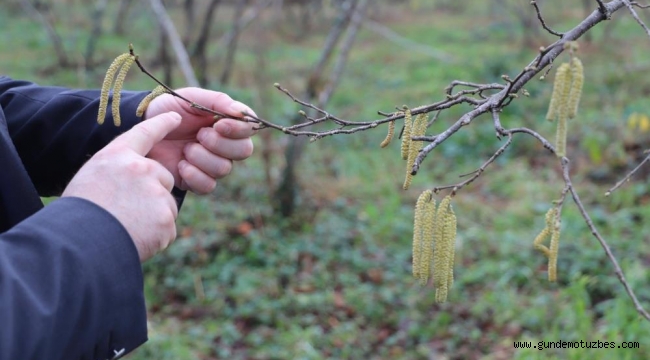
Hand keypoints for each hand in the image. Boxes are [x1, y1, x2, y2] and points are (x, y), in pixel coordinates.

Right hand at [62, 112, 181, 260]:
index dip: (162, 124)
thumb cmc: (78, 213)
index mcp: (118, 156)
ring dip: (152, 218)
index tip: (176, 118)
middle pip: (163, 178)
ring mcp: (156, 194)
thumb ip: (118, 174)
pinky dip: (154, 237)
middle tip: (126, 210)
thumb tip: (137, 184)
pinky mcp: (165, 219)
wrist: (78, 243)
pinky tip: (133, 239)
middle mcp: (142, 169)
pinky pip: (166, 229)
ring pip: (166, 205)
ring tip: (125, 226)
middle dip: (153, 193)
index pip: (145, 133)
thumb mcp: (91, 179)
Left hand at [144, 88, 256, 193]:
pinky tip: (181, 164)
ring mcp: (211, 164)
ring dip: (203, 157)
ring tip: (185, 149)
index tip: (218, 124)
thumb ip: (218, 100)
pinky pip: (209, 185)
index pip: (249, 129)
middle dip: (220, 143)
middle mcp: (224, 145)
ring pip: (225, 168)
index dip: (238, 129)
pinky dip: (194, 175)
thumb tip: (242, 113)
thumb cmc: (167, 109)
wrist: (140, 129)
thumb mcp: (190, 97)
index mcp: (226, 123)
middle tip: (199, 135)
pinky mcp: (197, 181)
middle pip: (244, 151)